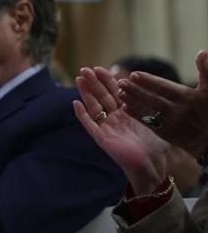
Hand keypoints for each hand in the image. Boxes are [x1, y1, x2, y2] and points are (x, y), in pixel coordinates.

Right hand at [76, 67, 169, 193]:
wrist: (151, 164)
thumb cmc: (156, 145)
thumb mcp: (154, 119)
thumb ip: (147, 104)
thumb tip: (143, 86)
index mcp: (128, 112)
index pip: (116, 92)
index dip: (108, 80)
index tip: (100, 68)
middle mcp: (115, 117)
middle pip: (102, 96)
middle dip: (94, 82)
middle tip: (85, 69)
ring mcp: (107, 127)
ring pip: (93, 106)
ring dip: (85, 92)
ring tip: (78, 79)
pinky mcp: (101, 137)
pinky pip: (89, 124)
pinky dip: (81, 114)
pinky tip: (75, 103)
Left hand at [117, 51, 207, 157]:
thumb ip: (206, 71)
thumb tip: (202, 52)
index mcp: (188, 98)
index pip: (164, 87)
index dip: (148, 81)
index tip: (133, 74)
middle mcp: (179, 111)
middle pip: (153, 99)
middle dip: (135, 90)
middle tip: (120, 82)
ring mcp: (172, 124)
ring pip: (149, 111)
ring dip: (133, 101)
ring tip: (120, 92)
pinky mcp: (168, 134)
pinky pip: (150, 124)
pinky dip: (137, 115)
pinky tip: (125, 107)